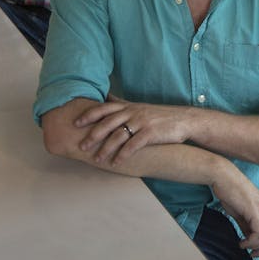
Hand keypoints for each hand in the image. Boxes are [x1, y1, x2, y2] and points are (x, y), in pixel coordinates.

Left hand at [75, 97, 192, 164]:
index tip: (75, 123)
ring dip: (105, 149)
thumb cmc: (158, 115)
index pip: (104, 108)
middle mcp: (133, 112)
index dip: (88, 115)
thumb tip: (106, 96)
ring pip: (118, 135)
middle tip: (81, 145)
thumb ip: (122, 103)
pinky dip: (123, 155)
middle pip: (107, 122)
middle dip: (93, 135)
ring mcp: (141, 122)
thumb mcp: (138, 106)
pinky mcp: (150, 133)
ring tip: (96, 159)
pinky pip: (133, 145)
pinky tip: (116, 163)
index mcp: (128, 106)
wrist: (183, 120)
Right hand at [212, 168, 258, 259]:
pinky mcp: (254, 209)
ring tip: (245, 247)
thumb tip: (252, 242)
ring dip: (258, 248)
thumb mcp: (242, 214)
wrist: (222, 176)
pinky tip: (242, 242)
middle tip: (253, 254)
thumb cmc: (230, 193)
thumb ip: (249, 227)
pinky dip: (252, 242)